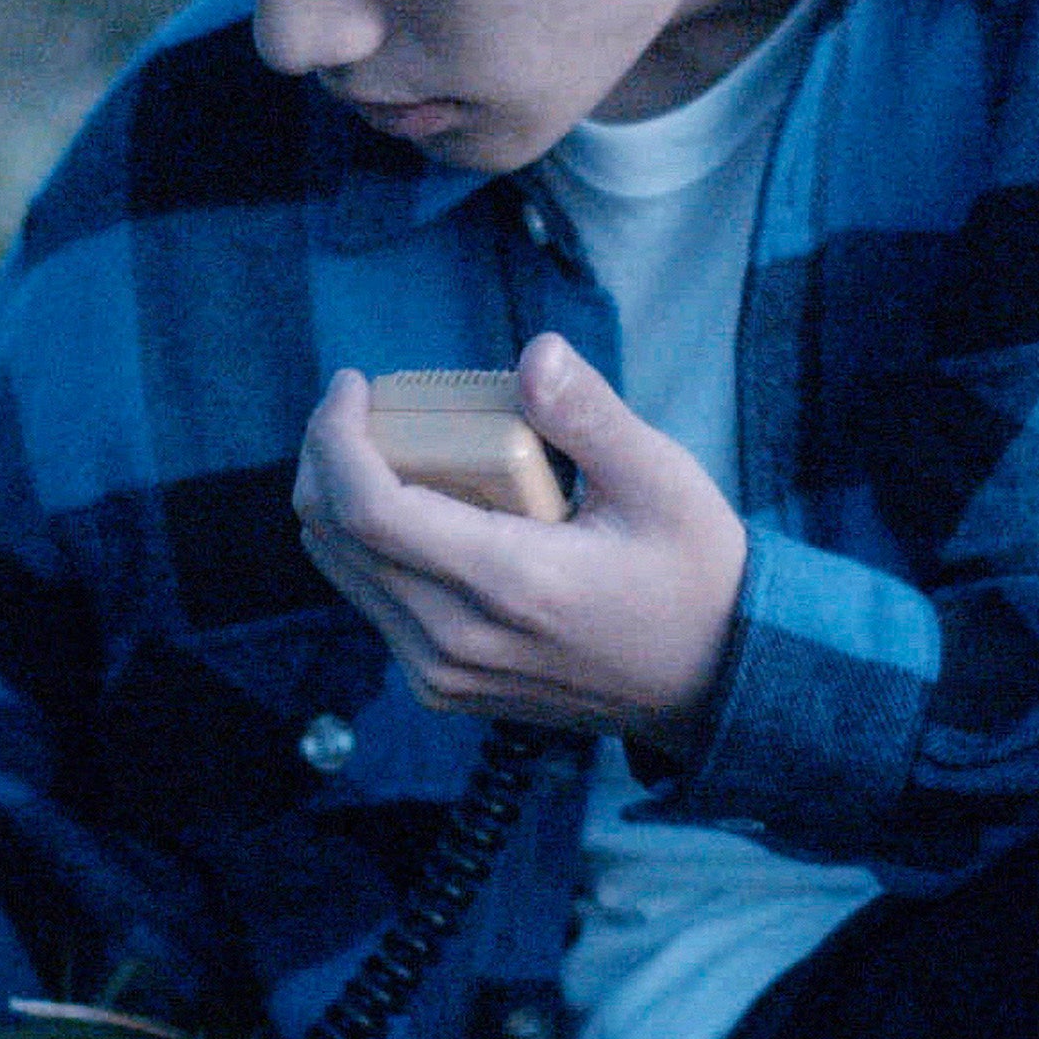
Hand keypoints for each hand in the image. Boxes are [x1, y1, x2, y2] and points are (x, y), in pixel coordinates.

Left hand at [293, 333, 746, 754]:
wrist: (711, 679)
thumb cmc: (691, 572)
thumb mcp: (661, 479)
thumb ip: (590, 415)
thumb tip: (535, 352)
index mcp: (509, 584)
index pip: (368, 510)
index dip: (336, 436)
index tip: (355, 383)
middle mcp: (458, 640)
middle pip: (334, 536)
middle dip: (327, 456)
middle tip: (367, 405)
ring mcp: (443, 673)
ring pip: (341, 570)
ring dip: (341, 498)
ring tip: (391, 447)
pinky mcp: (442, 685)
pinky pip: (372, 601)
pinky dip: (369, 543)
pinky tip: (417, 504)